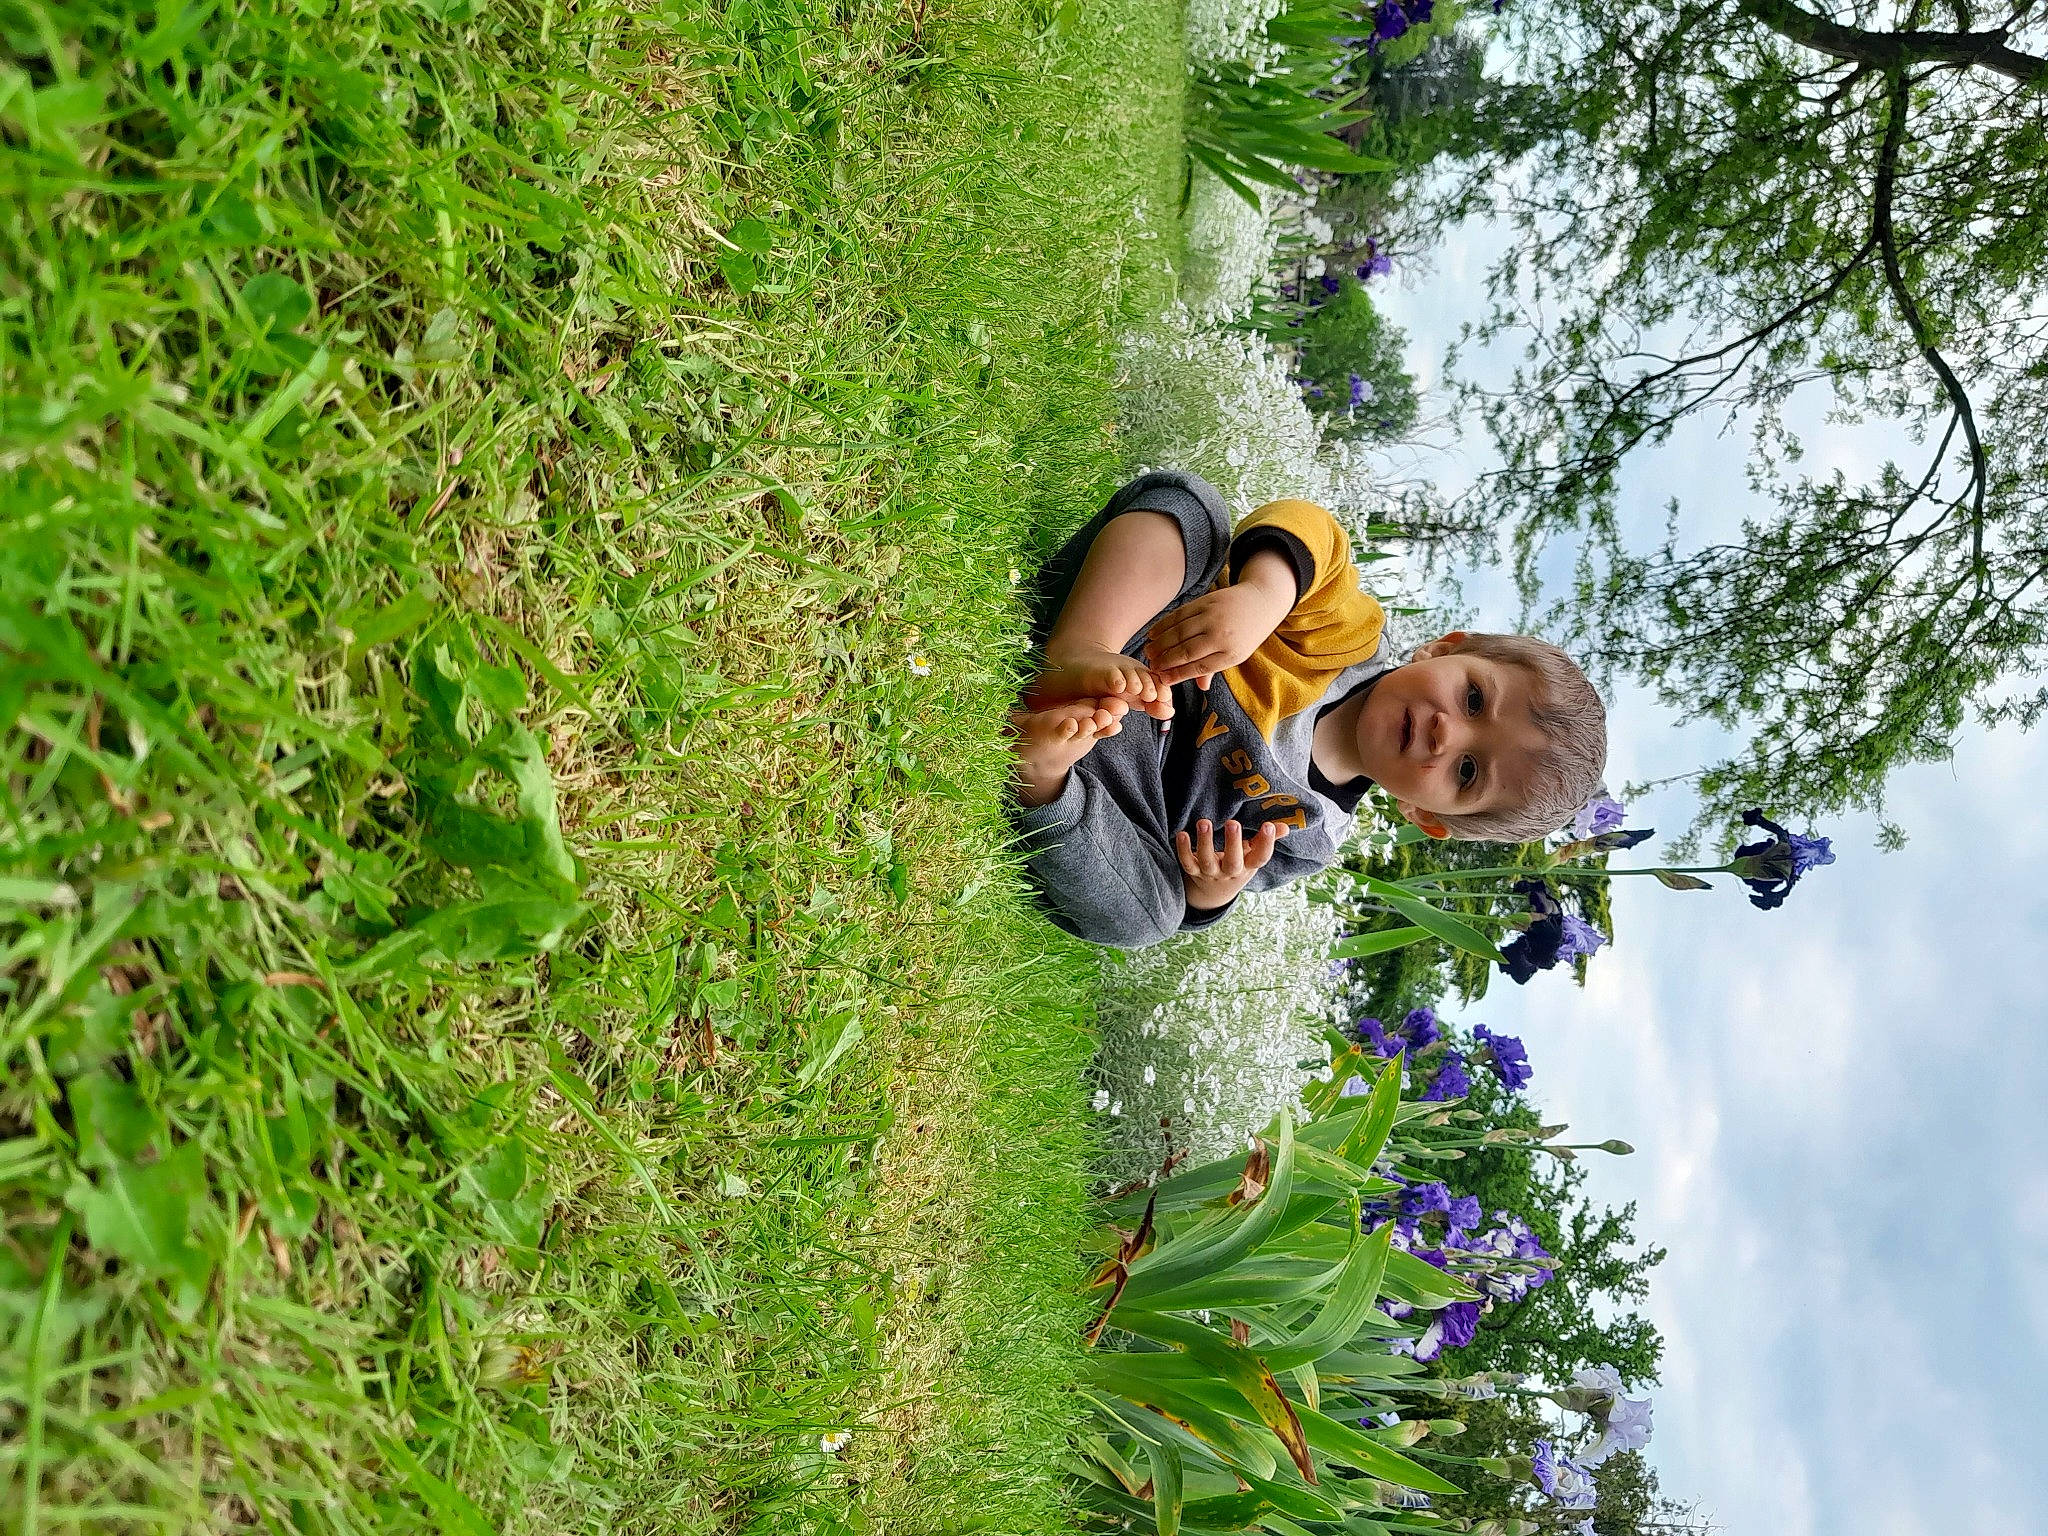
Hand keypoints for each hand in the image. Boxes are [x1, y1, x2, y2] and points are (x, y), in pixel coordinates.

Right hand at [1143, 554, 1296, 686]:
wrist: (1261, 601)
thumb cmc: (1246, 633)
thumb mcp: (1237, 655)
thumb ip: (1215, 668)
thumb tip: (1200, 687)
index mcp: (1231, 654)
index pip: (1198, 668)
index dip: (1177, 675)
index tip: (1162, 679)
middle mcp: (1221, 635)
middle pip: (1186, 651)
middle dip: (1164, 660)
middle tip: (1151, 665)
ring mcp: (1213, 617)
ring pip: (1179, 632)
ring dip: (1160, 643)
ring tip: (1149, 651)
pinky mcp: (1206, 602)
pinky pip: (1179, 615)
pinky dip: (1164, 625)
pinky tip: (1154, 633)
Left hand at [1177, 818, 1289, 910]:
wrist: (1214, 893)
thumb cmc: (1238, 865)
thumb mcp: (1253, 857)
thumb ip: (1266, 841)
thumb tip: (1286, 827)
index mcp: (1247, 867)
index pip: (1260, 858)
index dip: (1266, 844)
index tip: (1268, 826)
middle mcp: (1229, 872)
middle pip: (1232, 862)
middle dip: (1233, 843)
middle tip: (1233, 823)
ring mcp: (1210, 873)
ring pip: (1207, 861)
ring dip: (1205, 842)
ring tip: (1204, 822)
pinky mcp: (1193, 871)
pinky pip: (1187, 863)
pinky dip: (1183, 850)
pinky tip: (1182, 834)